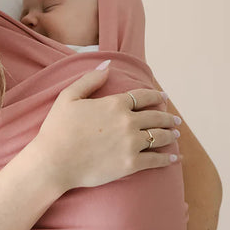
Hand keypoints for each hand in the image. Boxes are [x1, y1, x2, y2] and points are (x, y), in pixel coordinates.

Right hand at [34, 63, 180, 192]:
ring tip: (174, 134)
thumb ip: (90, 79)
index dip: (156, 96)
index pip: (143, 96)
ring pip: (160, 137)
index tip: (163, 97)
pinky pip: (156, 160)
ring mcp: (131, 144)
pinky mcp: (131, 164)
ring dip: (170, 134)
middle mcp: (128, 122)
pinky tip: (173, 157)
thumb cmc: (57, 129)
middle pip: (156, 117)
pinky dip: (167, 158)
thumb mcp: (68, 97)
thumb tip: (108, 65)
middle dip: (168, 117)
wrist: (54, 162)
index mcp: (114, 104)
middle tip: (175, 119)